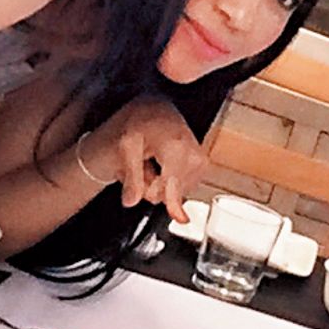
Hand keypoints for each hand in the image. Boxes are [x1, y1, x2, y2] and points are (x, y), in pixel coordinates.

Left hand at [83, 98, 208, 222]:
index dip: (172, 203)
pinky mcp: (202, 165)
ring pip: (178, 191)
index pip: (174, 185)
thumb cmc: (141, 123)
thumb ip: (131, 176)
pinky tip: (165, 164)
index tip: (181, 219)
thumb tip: (131, 201)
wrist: (155, 110)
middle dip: (154, 186)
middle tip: (143, 165)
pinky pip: (184, 185)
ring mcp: (200, 160)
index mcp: (176, 147)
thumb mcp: (126, 146)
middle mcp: (193, 154)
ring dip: (162, 182)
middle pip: (172, 192)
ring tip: (154, 162)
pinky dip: (172, 179)